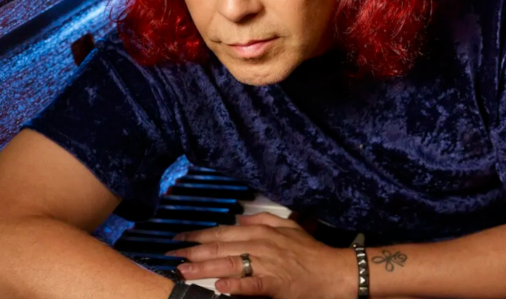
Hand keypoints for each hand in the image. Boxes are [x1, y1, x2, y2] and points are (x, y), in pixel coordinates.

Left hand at [167, 212, 357, 298]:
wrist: (334, 271)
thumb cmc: (310, 252)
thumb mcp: (288, 227)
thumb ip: (263, 220)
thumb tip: (241, 218)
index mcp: (261, 231)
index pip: (223, 231)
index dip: (199, 235)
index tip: (178, 239)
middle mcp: (261, 244)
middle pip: (220, 246)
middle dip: (193, 252)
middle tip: (171, 257)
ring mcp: (267, 264)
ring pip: (230, 263)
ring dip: (204, 267)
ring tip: (184, 271)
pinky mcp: (275, 283)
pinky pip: (252, 284)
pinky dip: (236, 285)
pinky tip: (220, 287)